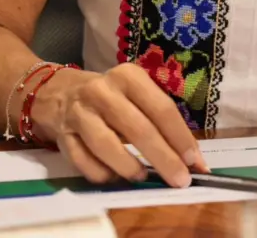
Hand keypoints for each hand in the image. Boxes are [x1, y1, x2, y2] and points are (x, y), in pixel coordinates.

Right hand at [31, 63, 206, 186]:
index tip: (195, 162)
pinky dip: (101, 173)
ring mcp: (80, 113)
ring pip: (106, 145)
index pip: (161, 109)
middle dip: (163, 158)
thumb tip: (191, 159)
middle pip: (138, 129)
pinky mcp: (63, 135)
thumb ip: (161, 122)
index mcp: (129, 77)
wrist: (61, 93)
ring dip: (129, 167)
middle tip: (179, 180)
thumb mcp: (136, 95)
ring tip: (142, 178)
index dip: (180, 138)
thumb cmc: (111, 97)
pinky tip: (114, 177)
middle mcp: (103, 91)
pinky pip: (83, 161)